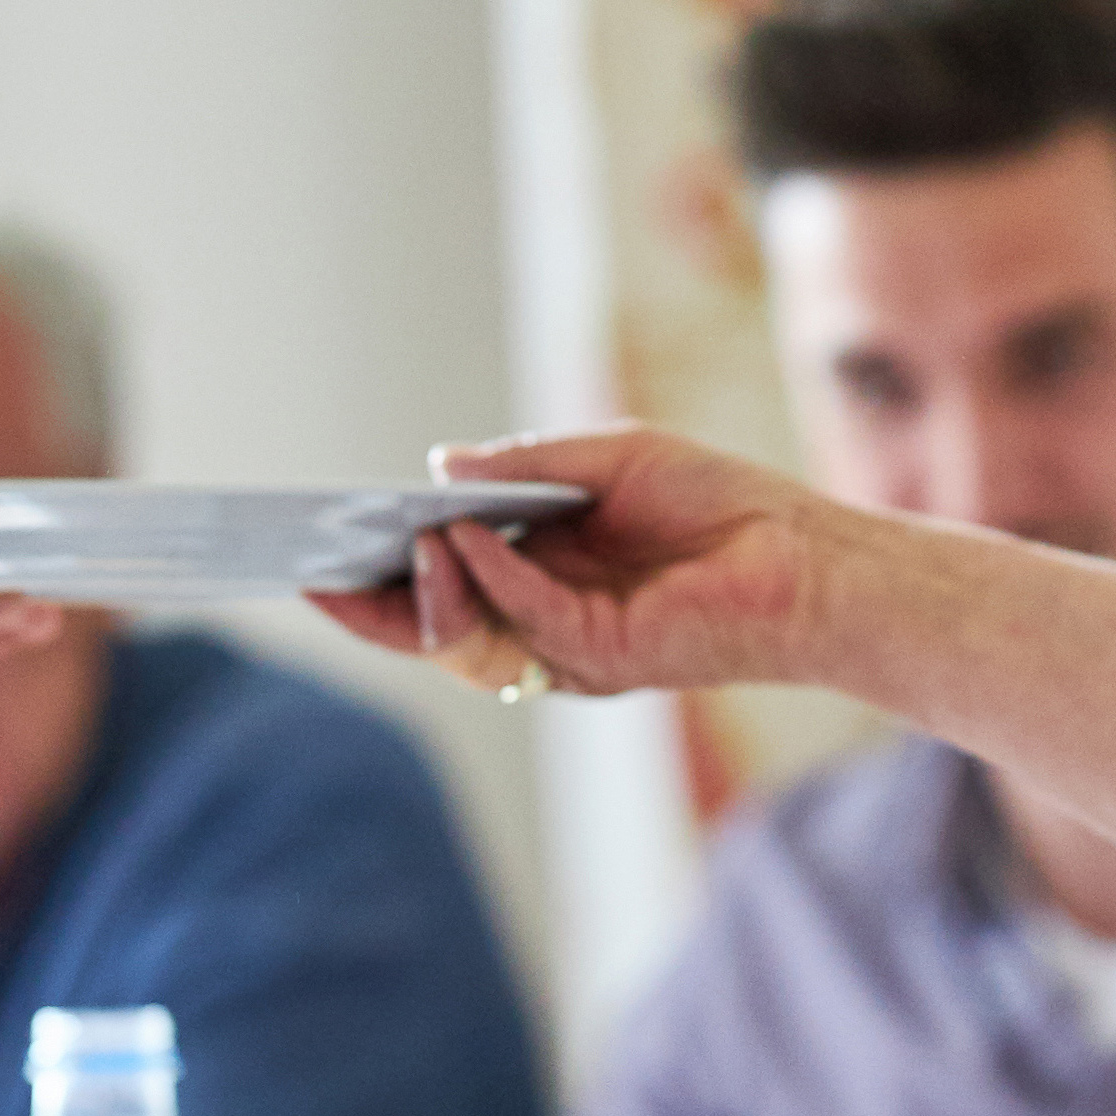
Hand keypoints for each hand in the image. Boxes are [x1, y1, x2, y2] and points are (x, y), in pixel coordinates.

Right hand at [303, 427, 844, 703]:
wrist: (801, 554)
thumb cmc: (718, 504)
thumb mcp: (607, 459)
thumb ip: (525, 465)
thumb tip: (440, 466)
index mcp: (537, 580)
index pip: (439, 590)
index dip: (377, 579)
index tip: (316, 553)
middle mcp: (542, 626)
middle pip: (433, 630)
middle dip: (370, 605)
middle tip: (314, 568)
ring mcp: (567, 649)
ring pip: (467, 640)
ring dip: (427, 590)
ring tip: (401, 540)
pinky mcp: (601, 656)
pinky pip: (523, 618)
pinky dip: (487, 576)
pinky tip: (463, 535)